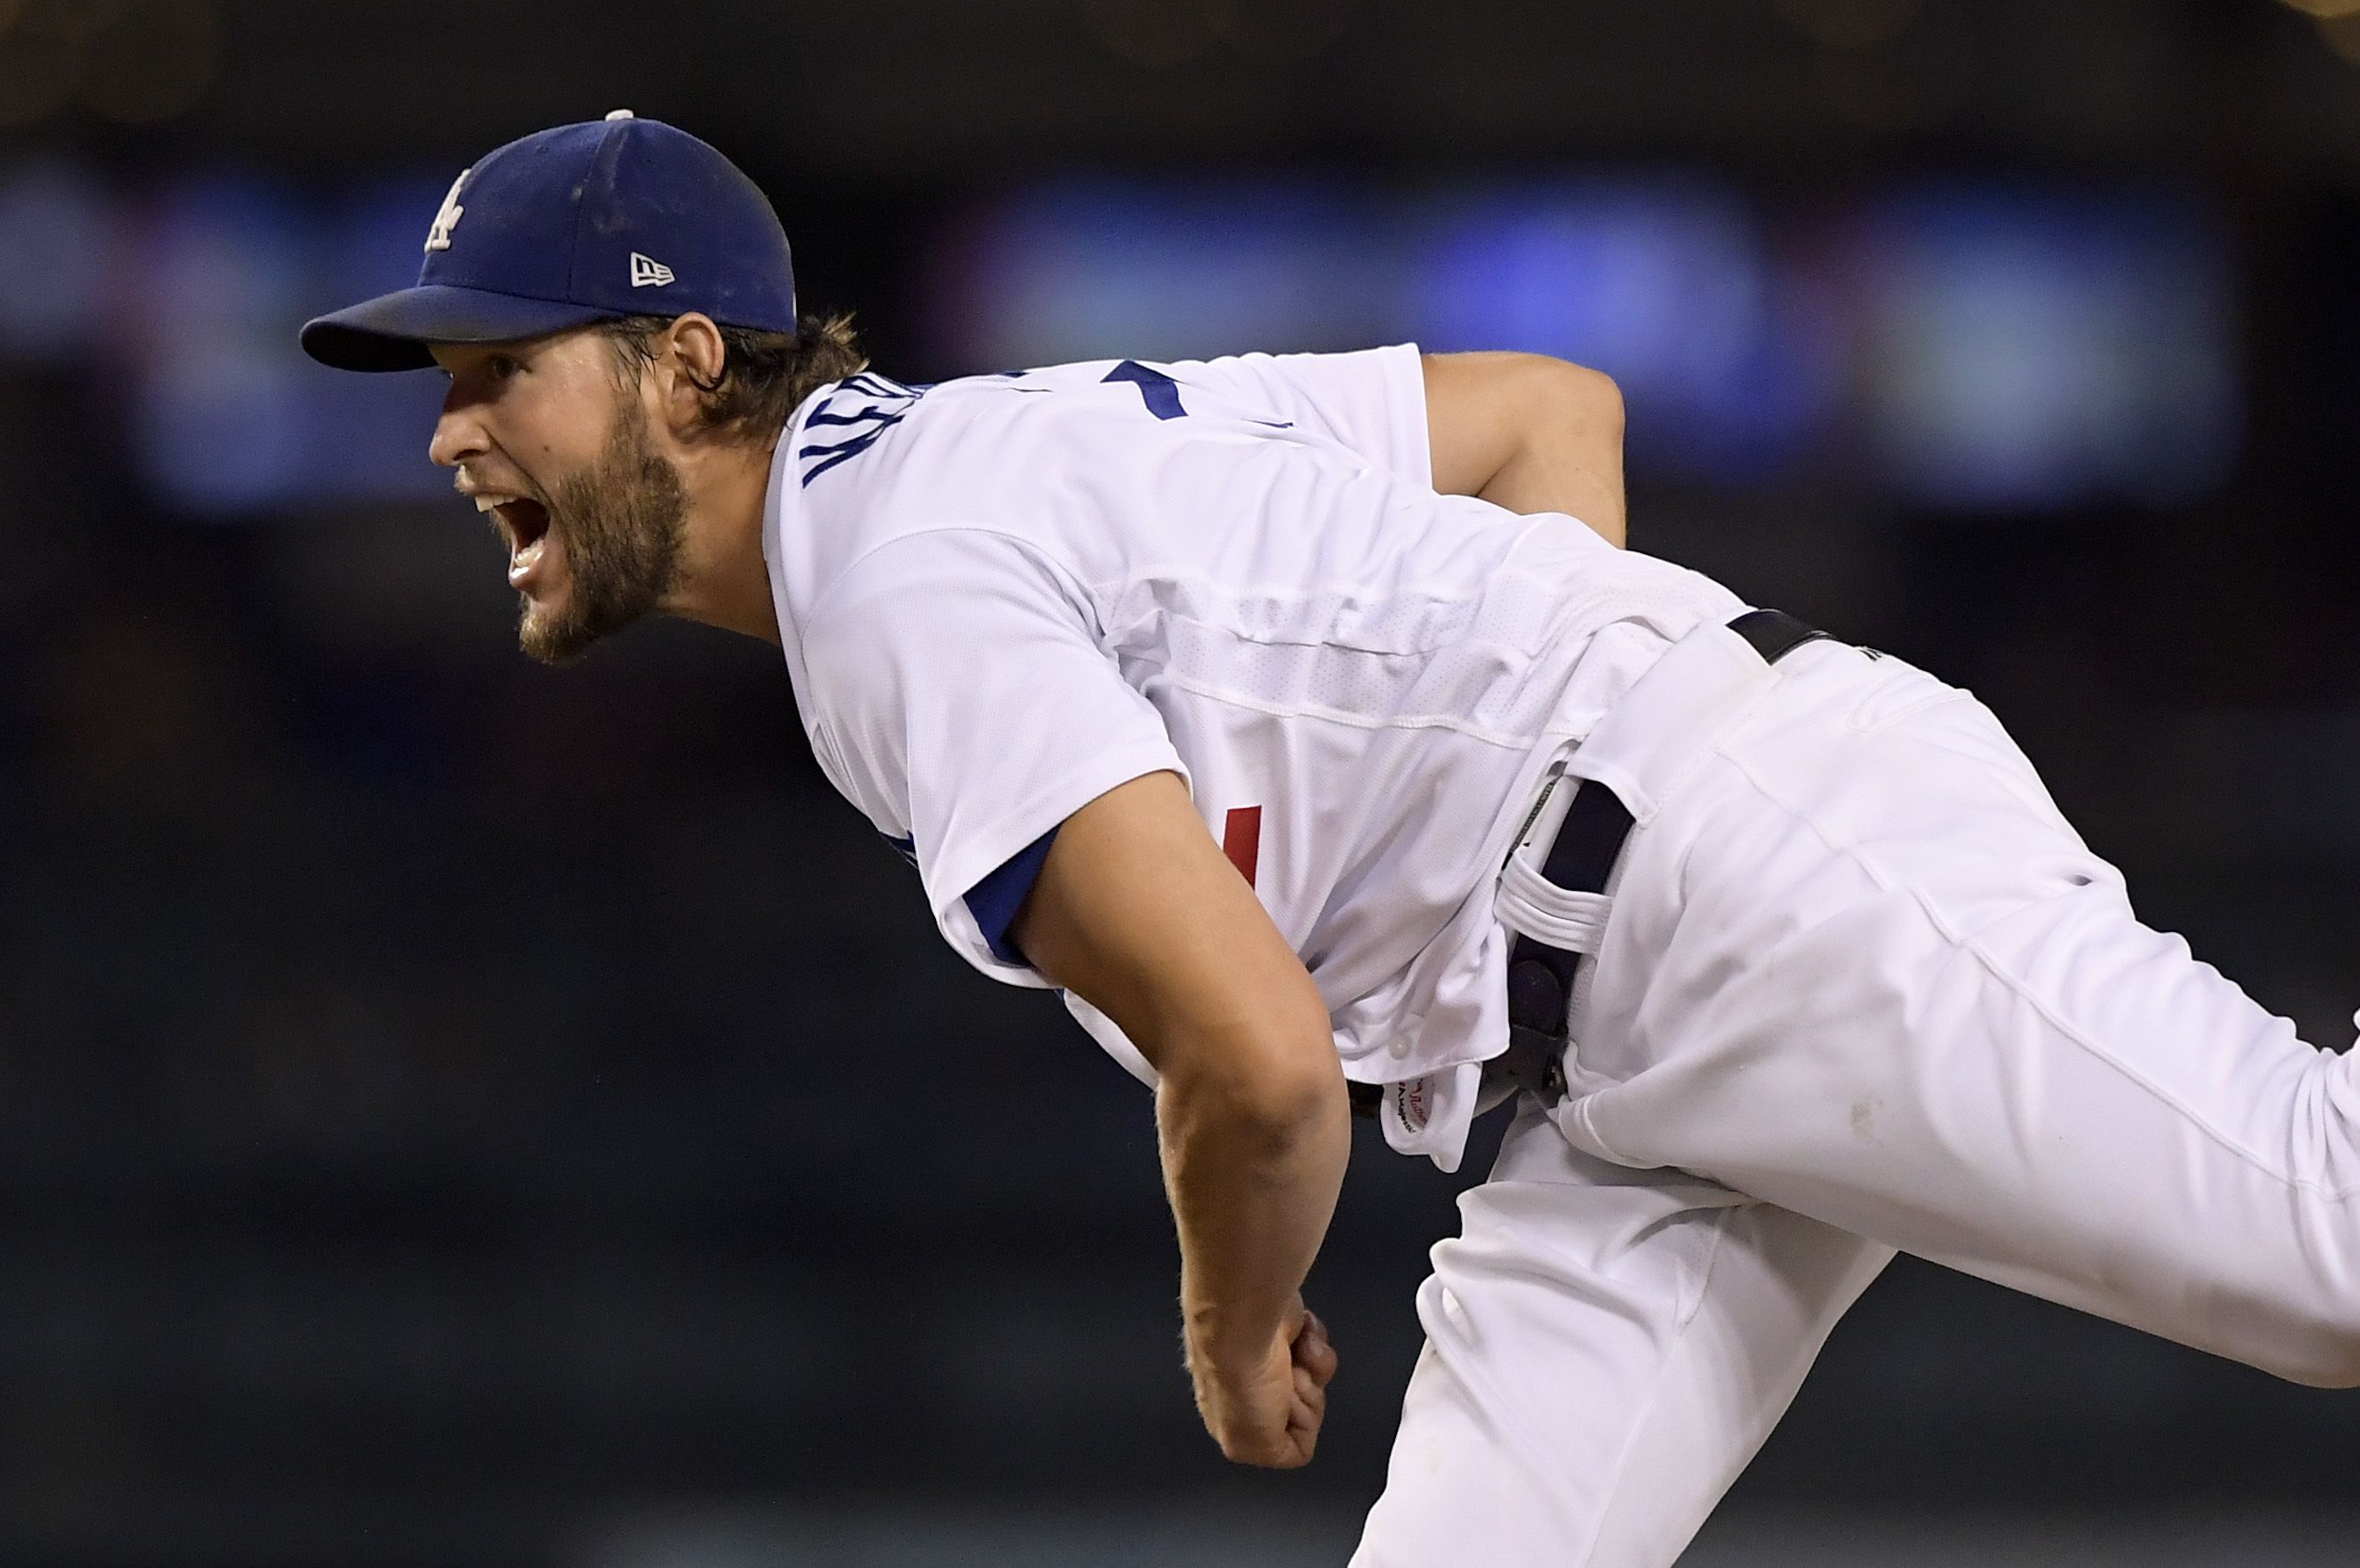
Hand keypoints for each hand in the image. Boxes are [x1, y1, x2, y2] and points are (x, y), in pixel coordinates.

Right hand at [1188, 1296, 1338, 1467]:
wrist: (1243, 1321)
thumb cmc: (1242, 1381)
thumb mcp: (1251, 1444)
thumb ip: (1275, 1454)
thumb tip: (1292, 1443)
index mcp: (1234, 1421)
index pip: (1287, 1442)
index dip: (1294, 1428)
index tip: (1284, 1412)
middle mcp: (1251, 1392)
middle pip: (1306, 1411)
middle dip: (1305, 1398)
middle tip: (1288, 1382)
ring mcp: (1272, 1361)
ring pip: (1317, 1382)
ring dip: (1313, 1370)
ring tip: (1294, 1356)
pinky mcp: (1288, 1333)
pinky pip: (1320, 1352)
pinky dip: (1315, 1345)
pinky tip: (1299, 1337)